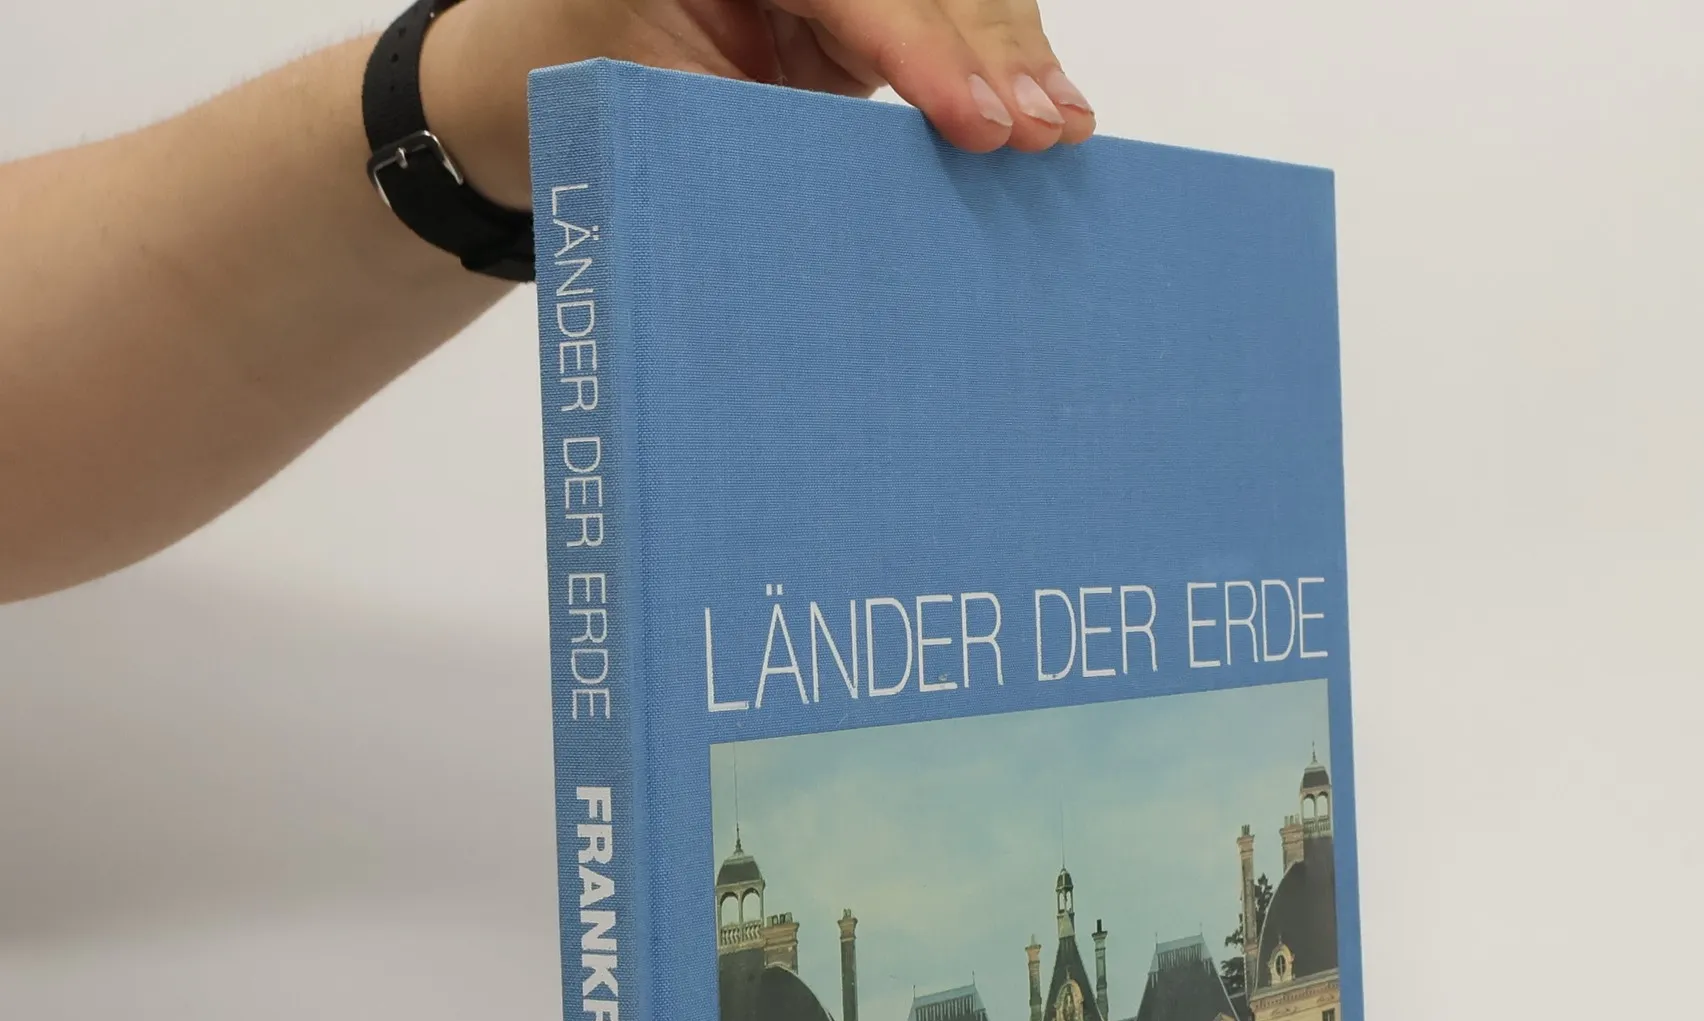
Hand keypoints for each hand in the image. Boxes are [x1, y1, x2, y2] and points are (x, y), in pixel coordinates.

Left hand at [422, 0, 1095, 210]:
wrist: (522, 97)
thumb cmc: (570, 103)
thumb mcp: (654, 125)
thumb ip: (753, 141)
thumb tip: (869, 197)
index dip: (917, 46)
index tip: (971, 120)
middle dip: (985, 47)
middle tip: (1037, 128)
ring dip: (1010, 55)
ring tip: (1059, 126)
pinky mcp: (849, 12)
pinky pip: (940, 19)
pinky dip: (992, 65)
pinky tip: (1045, 105)